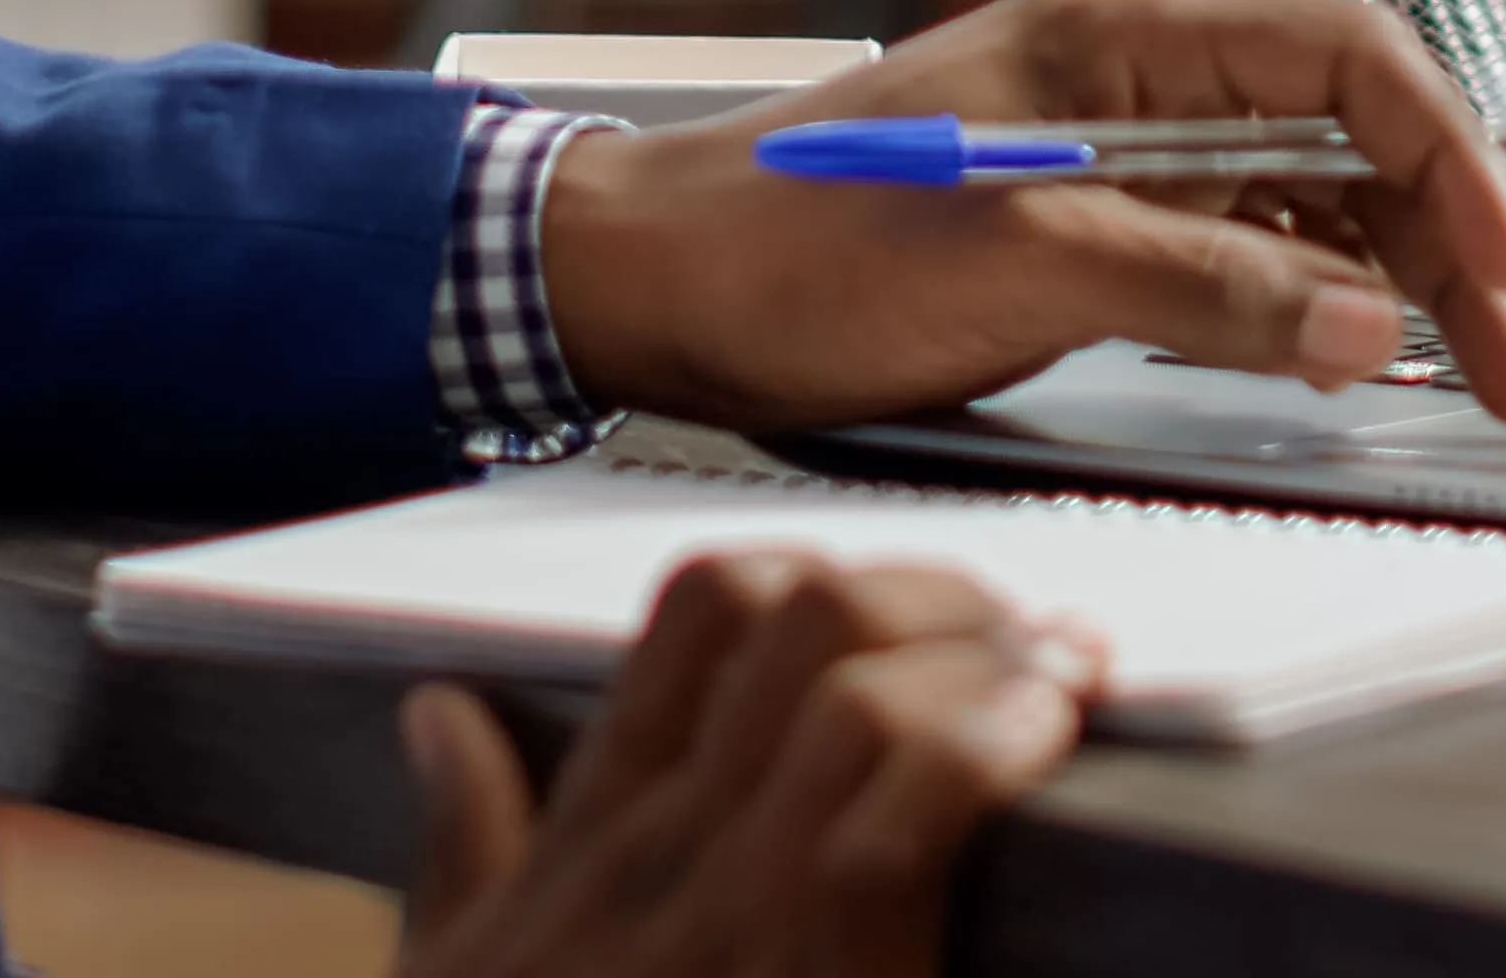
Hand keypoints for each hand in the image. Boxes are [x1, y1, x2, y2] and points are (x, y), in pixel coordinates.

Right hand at [393, 551, 1090, 977]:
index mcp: (590, 838)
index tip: (904, 608)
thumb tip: (439, 715)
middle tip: (1021, 628)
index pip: (697, 617)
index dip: (827, 568)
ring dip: (986, 652)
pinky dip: (985, 745)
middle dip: (934, 592)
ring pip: (856, 688)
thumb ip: (459, 844)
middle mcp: (656, 852)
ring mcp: (730, 917)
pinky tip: (1042, 733)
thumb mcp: (451, 977)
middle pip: (800, 618)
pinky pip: (898, 814)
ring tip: (1066, 672)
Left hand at [533, 0, 1505, 433]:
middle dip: (1452, 240)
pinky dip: (1321, 308)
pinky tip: (1364, 365)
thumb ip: (1200, 284)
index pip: (1348, 58)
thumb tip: (1367, 327)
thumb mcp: (1016, 264)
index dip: (1449, 153)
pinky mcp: (1100, 226)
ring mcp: (1125, 149)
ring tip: (1483, 382)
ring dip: (1402, 285)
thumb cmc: (802, 247)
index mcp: (1129, 32)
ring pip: (1315, 202)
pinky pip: (1253, 252)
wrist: (659, 288)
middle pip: (1354, 135)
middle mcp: (1142, 73)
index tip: (1505, 262)